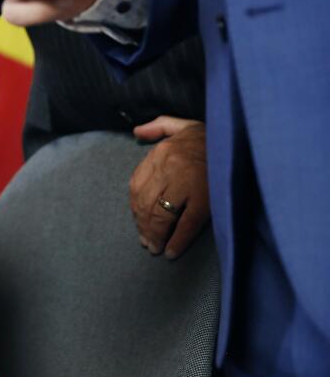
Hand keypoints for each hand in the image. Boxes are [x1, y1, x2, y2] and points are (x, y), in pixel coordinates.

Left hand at [128, 117, 208, 259]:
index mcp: (161, 152)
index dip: (135, 208)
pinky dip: (176, 240)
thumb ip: (157, 127)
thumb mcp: (181, 124)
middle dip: (143, 226)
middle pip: (146, 204)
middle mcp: (169, 167)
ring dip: (155, 235)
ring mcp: (186, 183)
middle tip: (146, 242)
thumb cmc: (211, 136)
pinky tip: (172, 251)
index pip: (136, 186)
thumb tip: (137, 132)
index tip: (138, 221)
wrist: (241, 139)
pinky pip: (185, 224)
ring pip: (161, 215)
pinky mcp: (205, 199)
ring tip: (155, 247)